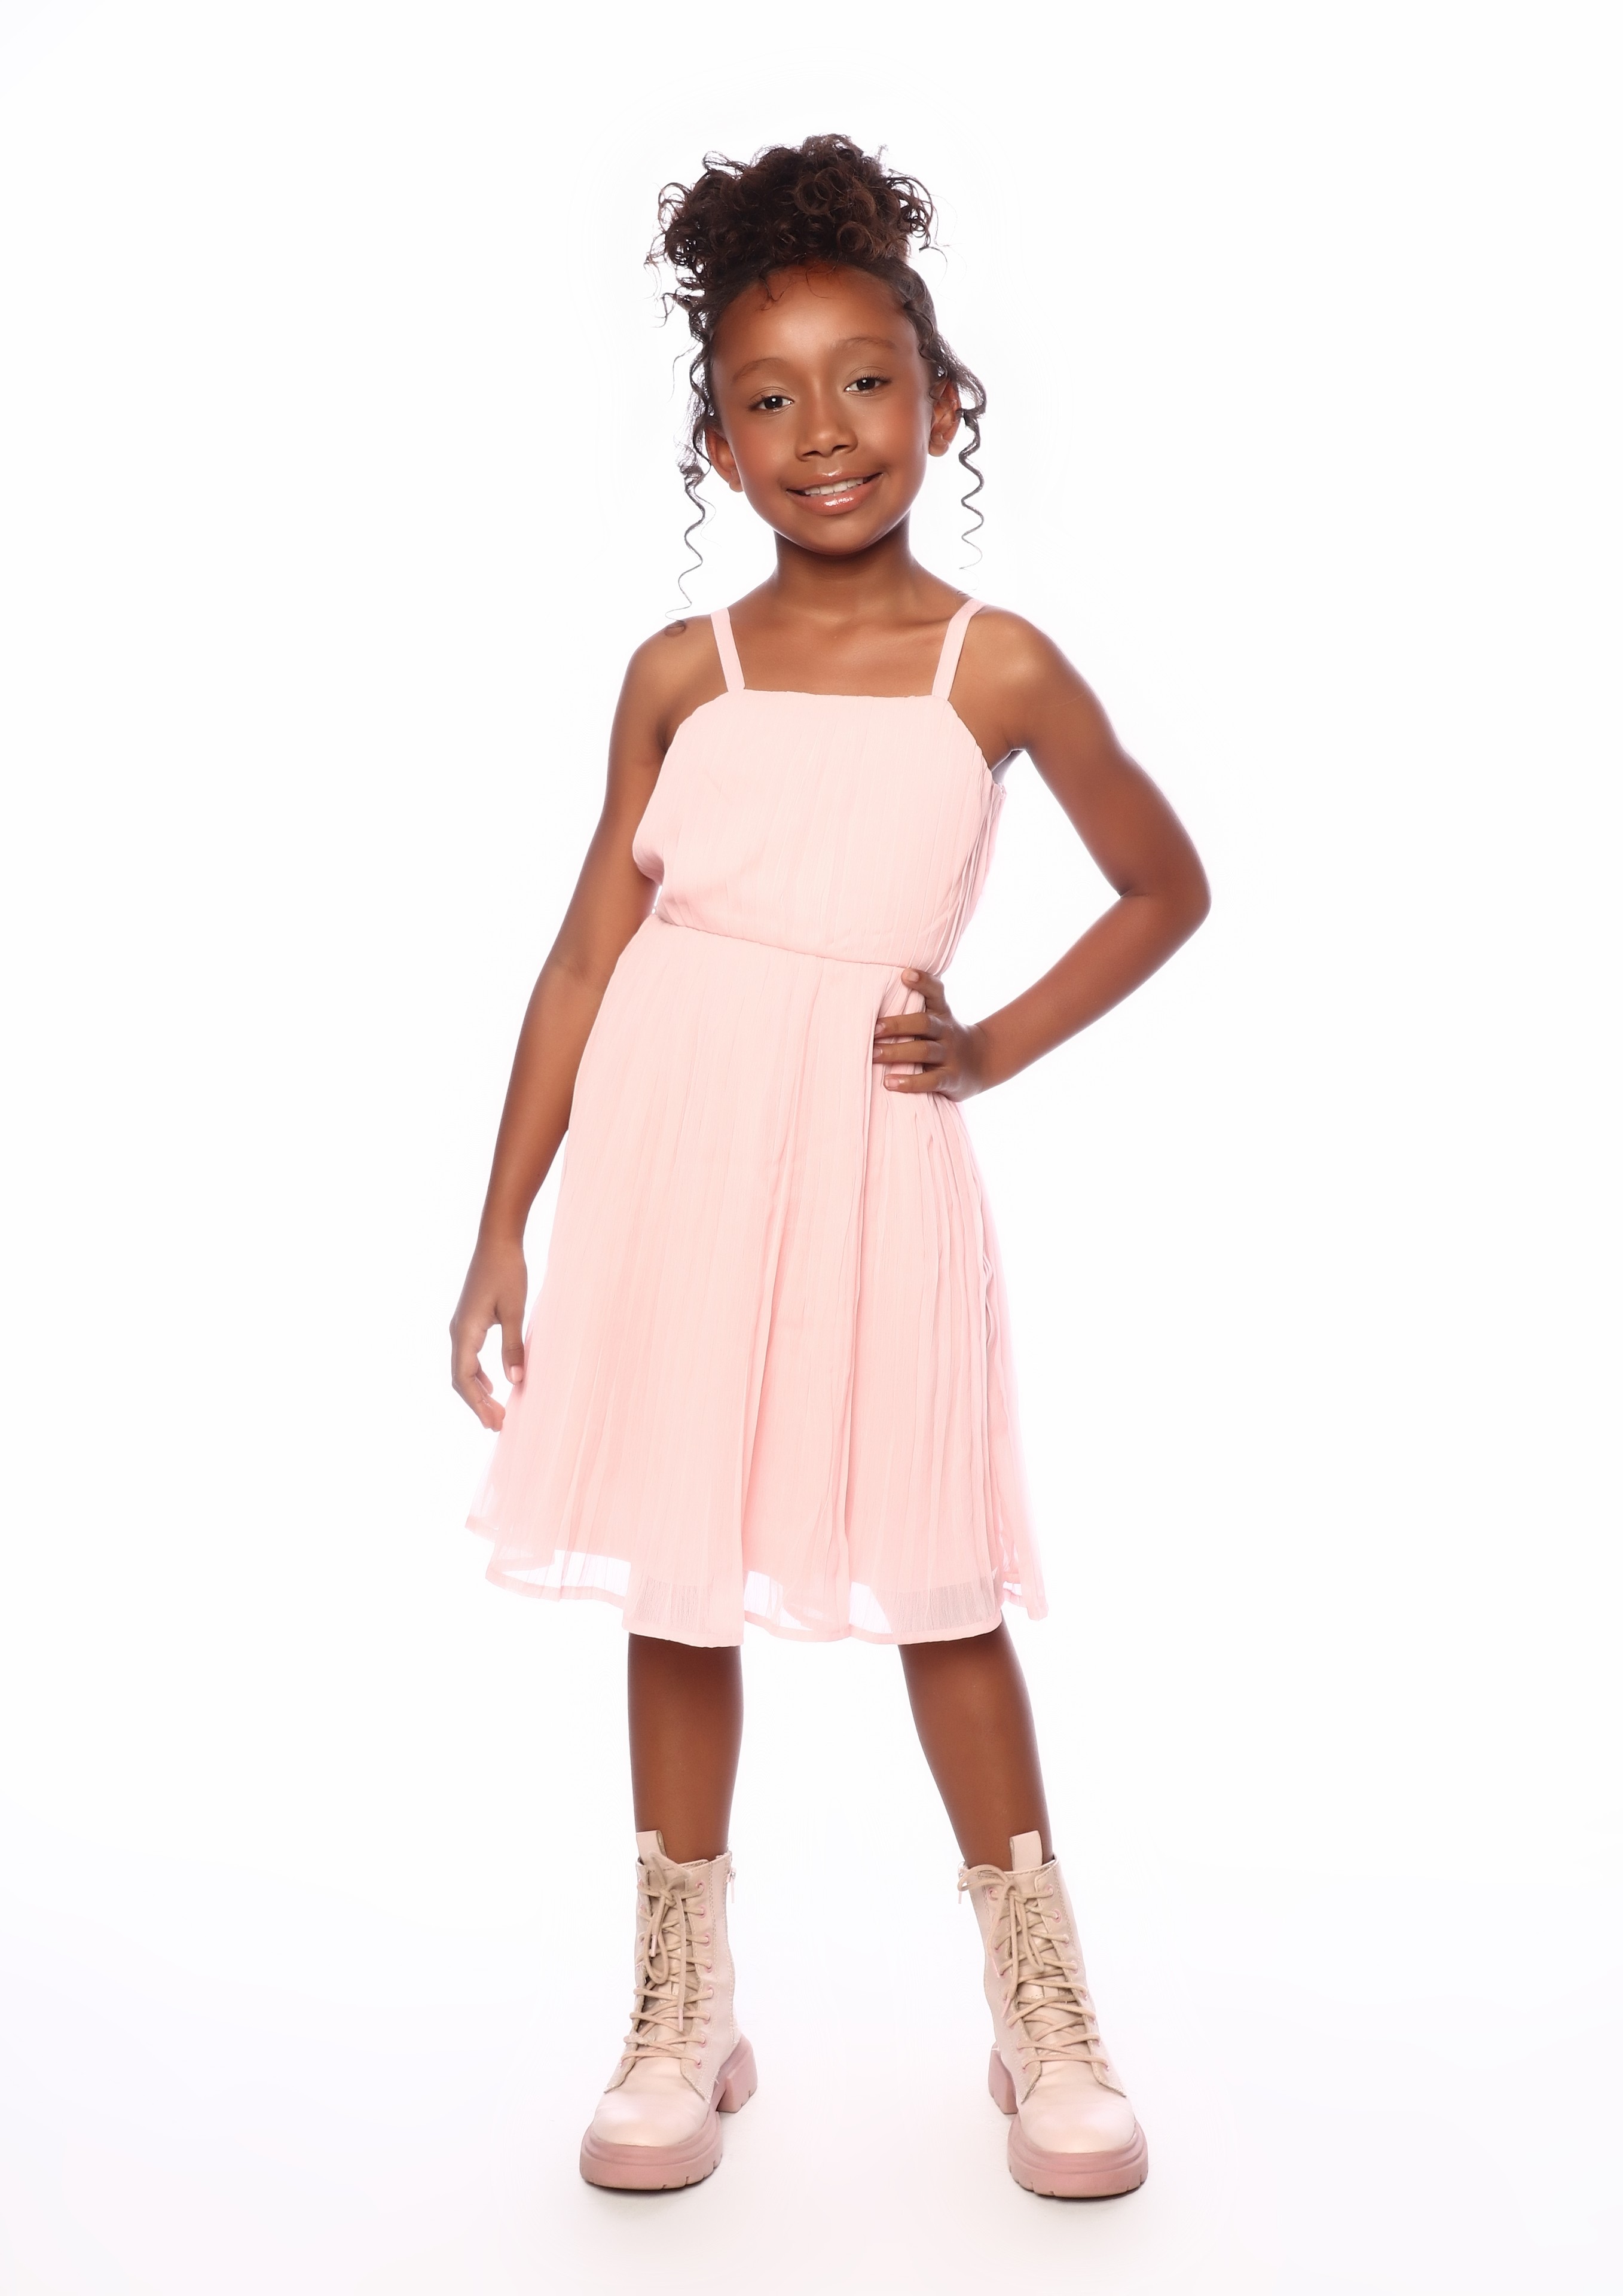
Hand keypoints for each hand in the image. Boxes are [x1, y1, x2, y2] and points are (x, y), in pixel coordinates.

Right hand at [450, 1234, 527, 1429]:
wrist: (497, 1240)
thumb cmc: (507, 1271)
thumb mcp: (515, 1310)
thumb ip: (513, 1346)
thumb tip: (515, 1381)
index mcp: (464, 1332)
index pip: (464, 1378)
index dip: (478, 1404)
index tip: (494, 1423)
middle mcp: (457, 1331)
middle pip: (460, 1378)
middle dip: (478, 1403)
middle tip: (498, 1425)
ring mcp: (461, 1326)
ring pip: (463, 1368)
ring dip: (478, 1391)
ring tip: (496, 1411)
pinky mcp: (469, 1320)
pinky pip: (468, 1356)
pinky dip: (478, 1374)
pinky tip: (493, 1383)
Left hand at [871, 970, 991, 1099]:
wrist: (982, 1062)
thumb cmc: (944, 1037)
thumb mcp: (938, 1018)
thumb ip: (915, 1007)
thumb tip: (870, 998)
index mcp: (941, 1013)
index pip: (936, 992)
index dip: (923, 982)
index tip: (905, 974)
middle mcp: (947, 1031)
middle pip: (924, 1023)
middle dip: (897, 1025)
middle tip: (873, 1029)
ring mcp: (950, 1055)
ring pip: (924, 1051)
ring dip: (897, 1052)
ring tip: (874, 1055)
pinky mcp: (951, 1078)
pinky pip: (930, 1080)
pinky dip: (909, 1082)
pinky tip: (889, 1082)